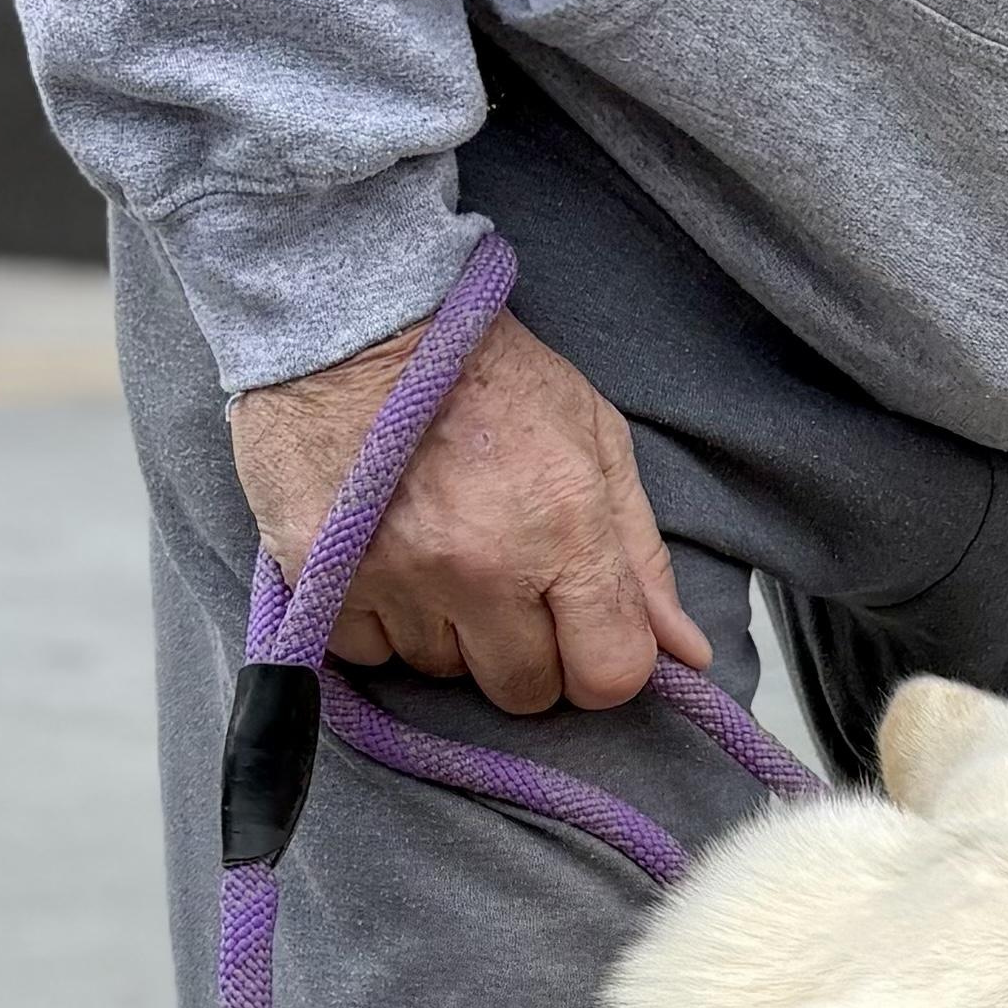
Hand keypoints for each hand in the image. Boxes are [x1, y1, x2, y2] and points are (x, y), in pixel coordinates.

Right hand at [229, 310, 707, 714]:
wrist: (355, 317)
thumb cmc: (485, 370)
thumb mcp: (591, 439)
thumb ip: (640, 554)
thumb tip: (686, 654)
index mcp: (564, 529)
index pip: (609, 674)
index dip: (602, 666)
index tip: (584, 637)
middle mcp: (482, 567)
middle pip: (523, 690)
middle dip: (525, 653)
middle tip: (505, 585)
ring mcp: (397, 578)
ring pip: (441, 671)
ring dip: (448, 631)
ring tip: (437, 550)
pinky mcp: (322, 580)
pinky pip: (367, 654)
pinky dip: (378, 621)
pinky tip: (383, 557)